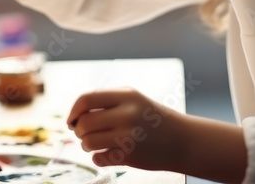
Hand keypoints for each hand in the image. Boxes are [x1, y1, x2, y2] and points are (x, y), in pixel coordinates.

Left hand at [67, 88, 186, 170]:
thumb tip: (74, 113)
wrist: (183, 140)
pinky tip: (107, 154)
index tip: (71, 119)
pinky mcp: (130, 156)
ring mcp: (129, 136)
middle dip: (78, 130)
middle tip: (84, 133)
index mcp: (126, 95)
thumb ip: (105, 100)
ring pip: (88, 142)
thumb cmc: (151, 118)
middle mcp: (128, 114)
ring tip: (96, 143)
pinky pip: (98, 159)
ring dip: (86, 145)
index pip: (86, 99)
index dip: (73, 110)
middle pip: (84, 123)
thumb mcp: (133, 99)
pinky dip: (98, 158)